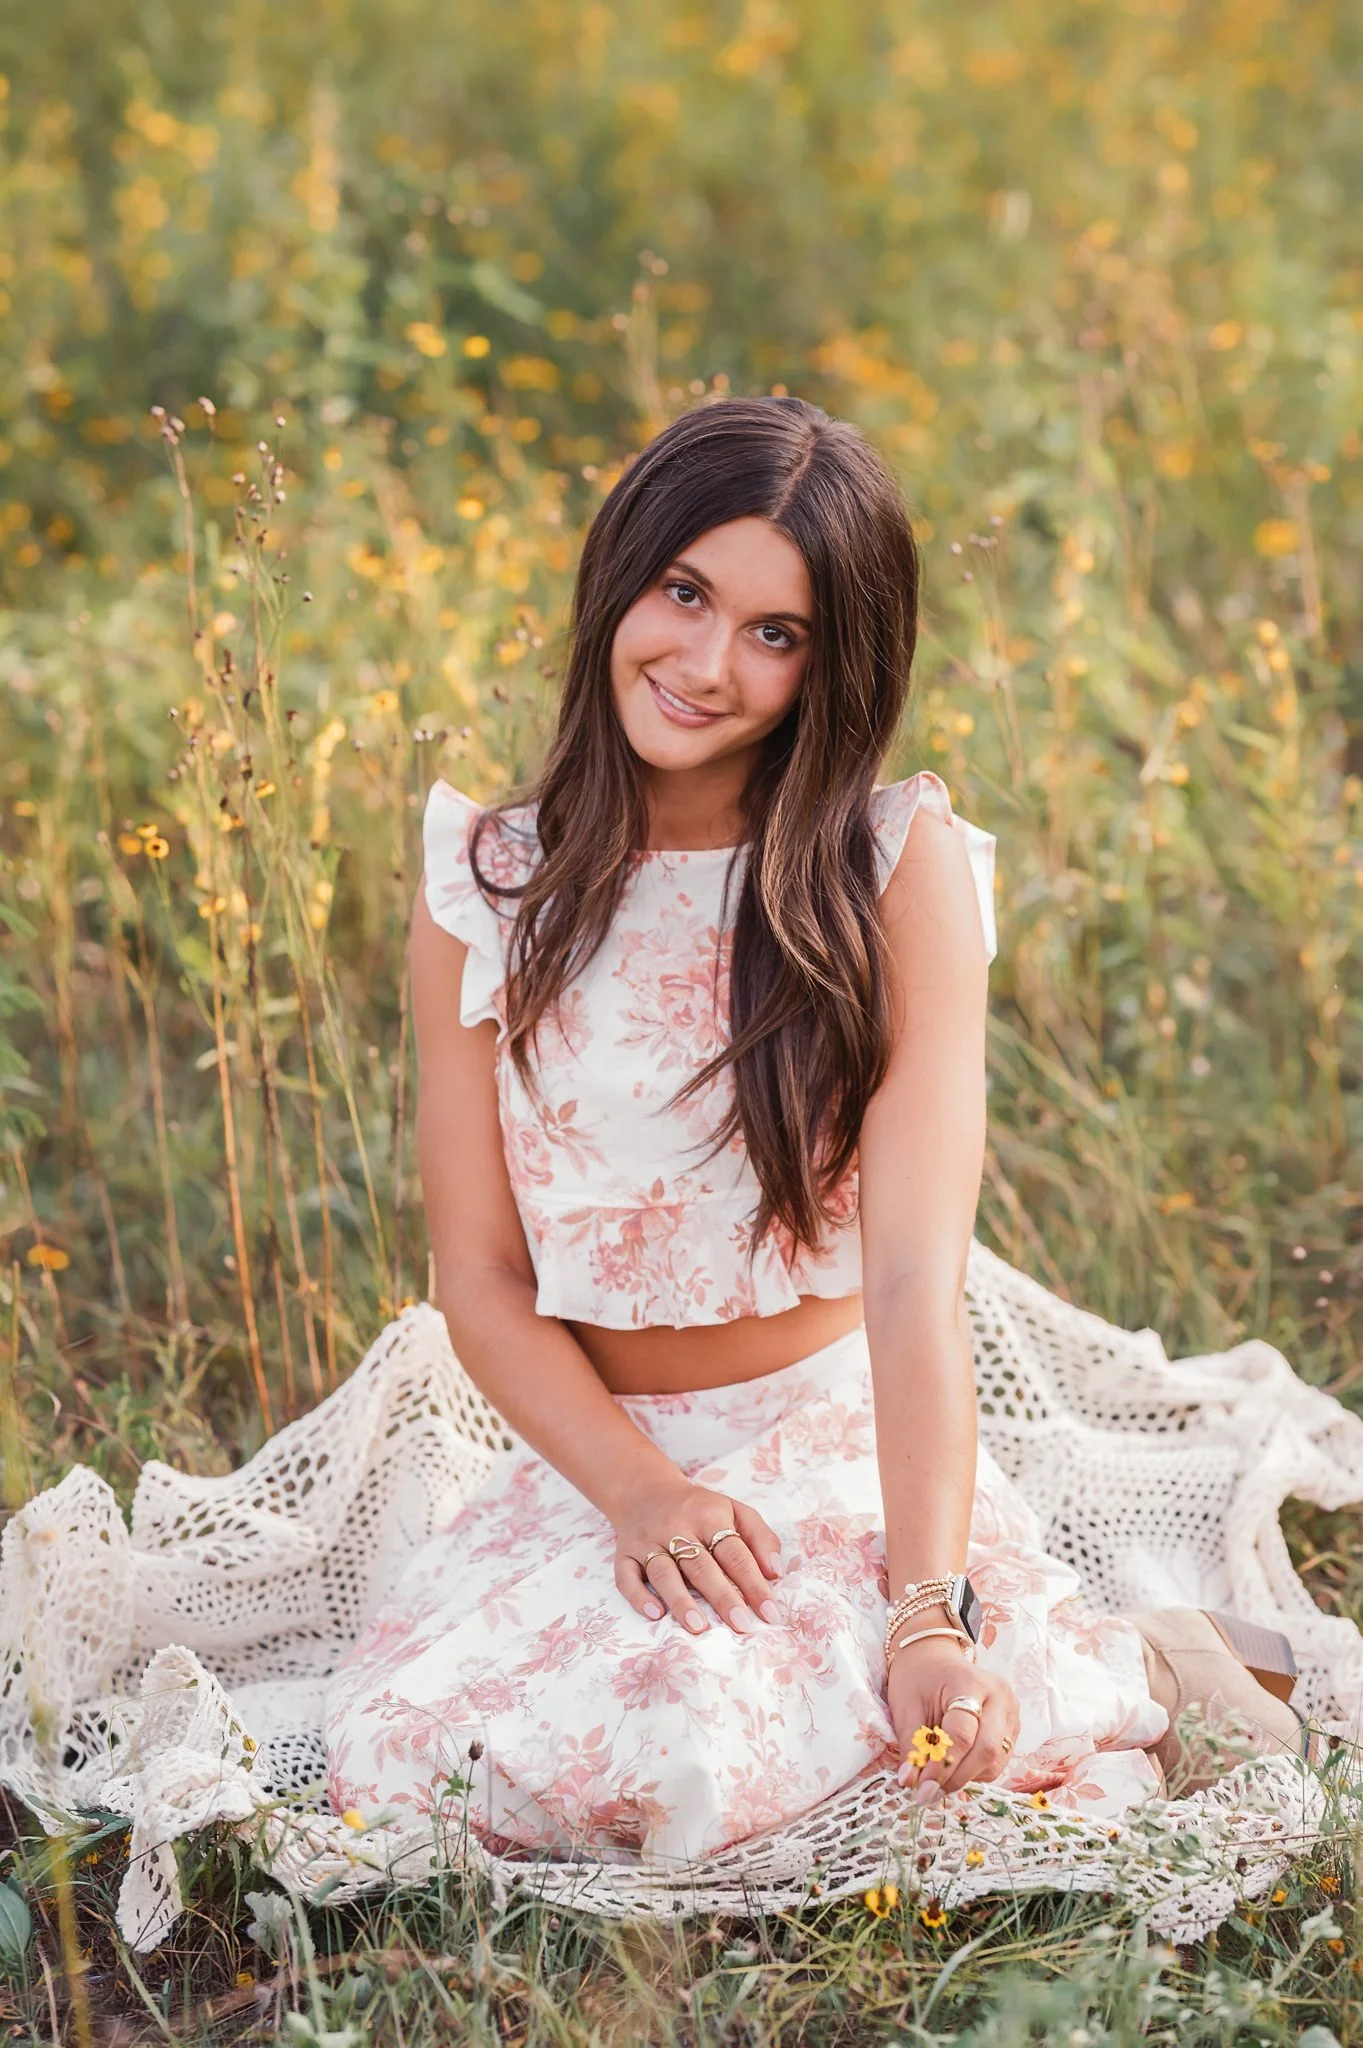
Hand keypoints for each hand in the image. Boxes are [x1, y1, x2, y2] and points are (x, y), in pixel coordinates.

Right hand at [612, 1479, 781, 1636]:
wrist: (644, 1490)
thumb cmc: (699, 1509)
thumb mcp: (734, 1510)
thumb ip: (760, 1538)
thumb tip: (776, 1573)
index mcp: (709, 1515)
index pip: (734, 1552)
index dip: (754, 1583)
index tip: (770, 1613)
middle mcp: (676, 1527)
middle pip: (701, 1565)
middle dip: (723, 1597)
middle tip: (741, 1626)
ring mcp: (647, 1541)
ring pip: (664, 1572)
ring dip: (681, 1599)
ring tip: (699, 1626)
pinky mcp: (624, 1554)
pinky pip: (626, 1576)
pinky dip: (638, 1595)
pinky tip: (654, 1613)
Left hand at [887, 1625, 1018, 1799]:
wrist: (934, 1657)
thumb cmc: (918, 1678)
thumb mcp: (906, 1706)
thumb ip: (912, 1745)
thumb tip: (910, 1783)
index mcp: (970, 1683)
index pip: (962, 1733)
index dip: (942, 1766)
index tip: (920, 1788)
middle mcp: (999, 1696)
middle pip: (987, 1751)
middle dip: (956, 1777)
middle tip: (928, 1792)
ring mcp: (1011, 1711)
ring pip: (996, 1761)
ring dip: (966, 1777)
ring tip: (938, 1777)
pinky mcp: (1013, 1726)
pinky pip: (999, 1760)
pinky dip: (976, 1771)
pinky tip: (955, 1765)